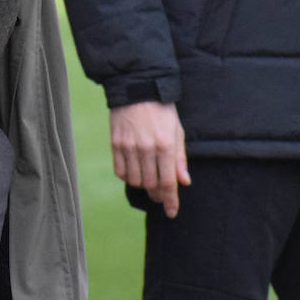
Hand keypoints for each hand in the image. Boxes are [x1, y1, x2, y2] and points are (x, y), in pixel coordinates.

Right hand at [110, 101, 189, 216]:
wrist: (137, 87)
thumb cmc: (162, 109)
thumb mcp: (177, 130)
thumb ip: (180, 158)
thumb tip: (184, 182)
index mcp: (165, 145)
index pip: (168, 182)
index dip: (171, 201)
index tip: (171, 212)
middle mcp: (146, 148)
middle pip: (150, 185)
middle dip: (157, 194)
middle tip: (161, 194)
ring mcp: (129, 146)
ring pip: (134, 181)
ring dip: (142, 186)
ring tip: (148, 180)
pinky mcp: (115, 143)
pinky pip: (120, 171)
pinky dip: (127, 177)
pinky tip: (134, 171)